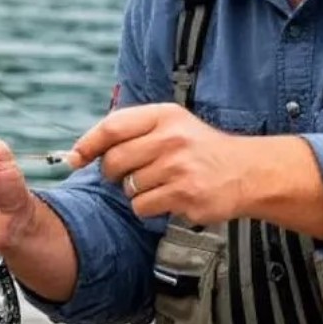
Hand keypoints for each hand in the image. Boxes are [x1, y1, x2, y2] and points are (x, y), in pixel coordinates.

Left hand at [66, 103, 250, 224]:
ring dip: (136, 192)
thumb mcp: (173, 125)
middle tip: (128, 175)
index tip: (75, 158)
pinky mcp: (185, 194)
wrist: (247, 172)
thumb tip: (81, 152)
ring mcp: (179, 167)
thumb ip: (133, 132)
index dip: (87, 144)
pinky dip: (149, 207)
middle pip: (115, 161)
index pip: (112, 127)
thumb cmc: (202, 150)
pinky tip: (170, 198)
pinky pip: (143, 206)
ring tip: (161, 185)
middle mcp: (171, 138)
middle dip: (113, 173)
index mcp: (165, 115)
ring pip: (129, 188)